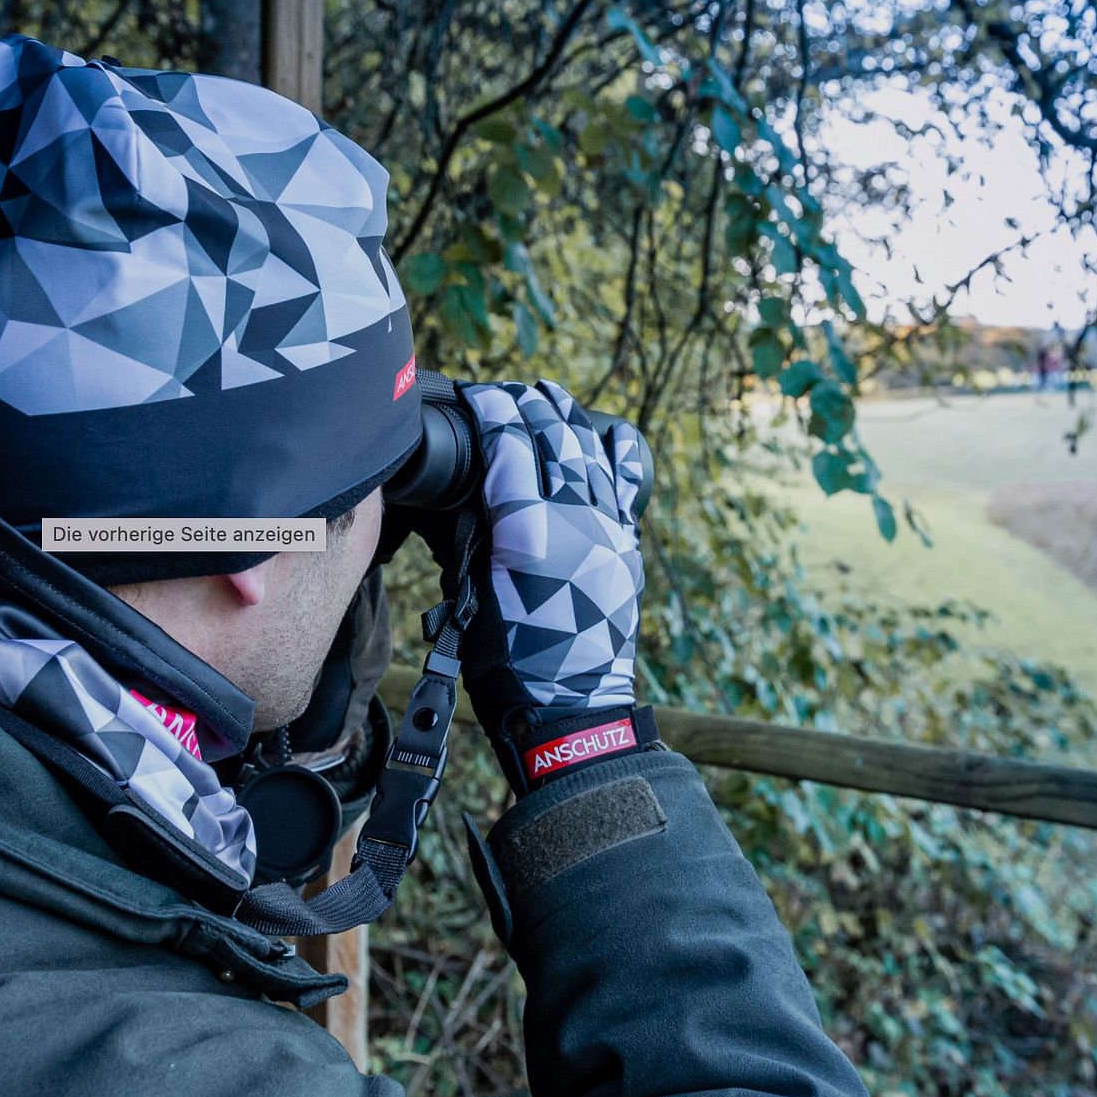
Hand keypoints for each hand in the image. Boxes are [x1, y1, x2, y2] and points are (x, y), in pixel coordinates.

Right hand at [456, 379, 651, 787]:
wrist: (568, 705)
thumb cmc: (508, 661)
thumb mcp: (470, 595)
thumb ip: (474, 538)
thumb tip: (472, 496)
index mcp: (527, 531)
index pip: (508, 446)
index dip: (491, 411)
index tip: (476, 395)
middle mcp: (573, 520)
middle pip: (553, 439)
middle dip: (529, 405)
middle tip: (509, 391)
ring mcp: (606, 531)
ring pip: (590, 453)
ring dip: (568, 419)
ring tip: (551, 395)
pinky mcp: (625, 547)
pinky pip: (626, 485)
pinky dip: (617, 453)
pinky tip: (610, 434)